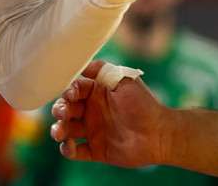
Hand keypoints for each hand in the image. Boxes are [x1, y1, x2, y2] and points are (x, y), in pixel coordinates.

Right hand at [50, 60, 168, 166]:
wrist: (159, 134)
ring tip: (59, 132)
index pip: (74, 89)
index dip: (68, 91)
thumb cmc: (143, 104)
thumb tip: (82, 65)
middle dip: (59, 109)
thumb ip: (103, 70)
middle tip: (63, 113)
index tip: (70, 94)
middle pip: (66, 109)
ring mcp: (92, 131)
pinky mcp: (95, 150)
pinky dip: (67, 150)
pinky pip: (75, 151)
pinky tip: (70, 146)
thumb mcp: (124, 80)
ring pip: (66, 130)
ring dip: (58, 130)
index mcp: (96, 93)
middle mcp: (91, 111)